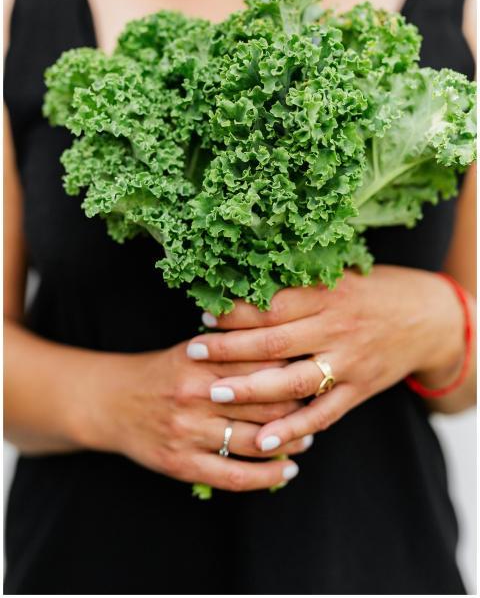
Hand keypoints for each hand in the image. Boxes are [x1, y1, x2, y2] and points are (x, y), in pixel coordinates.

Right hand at [75, 341, 306, 491]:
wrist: (111, 401)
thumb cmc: (161, 372)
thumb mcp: (192, 349)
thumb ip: (233, 349)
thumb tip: (286, 352)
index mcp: (201, 359)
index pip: (262, 364)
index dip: (293, 370)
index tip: (312, 373)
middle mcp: (195, 395)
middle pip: (264, 404)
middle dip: (298, 409)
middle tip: (317, 410)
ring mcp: (187, 431)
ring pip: (254, 442)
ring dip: (289, 444)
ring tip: (306, 440)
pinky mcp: (181, 463)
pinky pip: (234, 476)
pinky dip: (266, 477)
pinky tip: (286, 472)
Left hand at [188, 267, 463, 451]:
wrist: (427, 317)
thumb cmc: (375, 290)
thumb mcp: (339, 276)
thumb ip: (298, 284)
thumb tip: (246, 284)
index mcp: (327, 294)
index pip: (271, 305)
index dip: (234, 312)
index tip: (204, 315)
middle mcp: (336, 328)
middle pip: (273, 343)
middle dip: (228, 350)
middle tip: (194, 353)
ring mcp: (348, 362)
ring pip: (293, 381)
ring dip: (252, 390)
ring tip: (216, 393)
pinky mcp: (359, 390)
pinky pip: (323, 414)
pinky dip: (293, 429)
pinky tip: (264, 440)